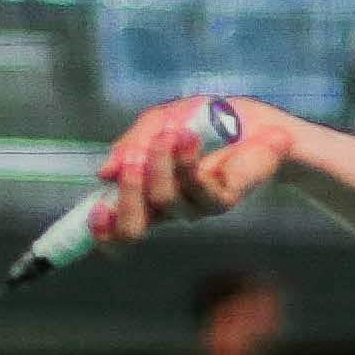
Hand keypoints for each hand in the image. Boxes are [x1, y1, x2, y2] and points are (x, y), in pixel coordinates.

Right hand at [100, 94, 299, 246]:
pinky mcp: (222, 200)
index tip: (96, 210)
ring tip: (169, 134)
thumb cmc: (206, 124)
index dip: (101, 232)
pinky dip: (186, 162)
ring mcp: (194, 207)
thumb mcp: (158, 123)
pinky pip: (197, 190)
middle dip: (125, 195)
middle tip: (131, 161)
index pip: (117, 231)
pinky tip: (186, 137)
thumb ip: (131, 145)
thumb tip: (104, 172)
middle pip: (132, 230)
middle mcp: (166, 209)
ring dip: (159, 164)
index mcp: (144, 195)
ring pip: (163, 202)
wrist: (257, 122)